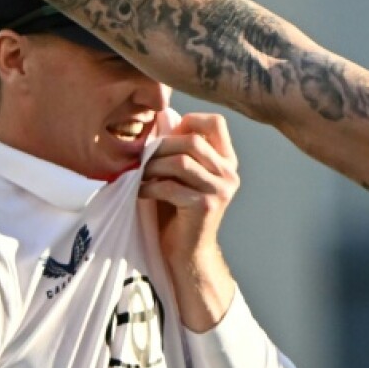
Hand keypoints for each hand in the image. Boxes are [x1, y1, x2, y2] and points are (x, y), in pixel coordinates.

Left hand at [139, 112, 238, 330]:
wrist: (186, 253)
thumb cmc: (177, 211)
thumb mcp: (180, 174)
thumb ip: (177, 149)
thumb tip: (162, 114)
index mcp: (226, 161)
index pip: (216, 123)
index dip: (189, 121)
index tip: (166, 135)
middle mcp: (229, 174)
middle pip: (193, 141)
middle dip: (161, 147)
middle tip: (141, 158)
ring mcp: (220, 190)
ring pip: (182, 162)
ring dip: (153, 166)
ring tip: (138, 174)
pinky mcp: (206, 207)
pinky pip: (172, 186)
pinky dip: (150, 187)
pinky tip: (140, 191)